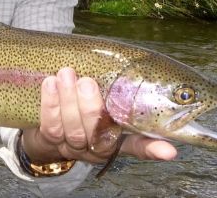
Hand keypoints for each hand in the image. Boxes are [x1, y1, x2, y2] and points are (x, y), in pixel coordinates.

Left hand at [22, 67, 177, 165]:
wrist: (47, 127)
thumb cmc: (83, 105)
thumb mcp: (104, 100)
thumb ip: (120, 89)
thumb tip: (139, 66)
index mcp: (117, 138)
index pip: (139, 146)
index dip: (153, 149)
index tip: (169, 150)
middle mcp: (97, 147)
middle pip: (98, 135)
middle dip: (91, 109)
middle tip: (87, 82)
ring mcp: (74, 146)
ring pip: (73, 130)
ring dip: (68, 101)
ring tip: (65, 74)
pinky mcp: (50, 142)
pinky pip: (50, 126)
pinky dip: (50, 105)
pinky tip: (50, 83)